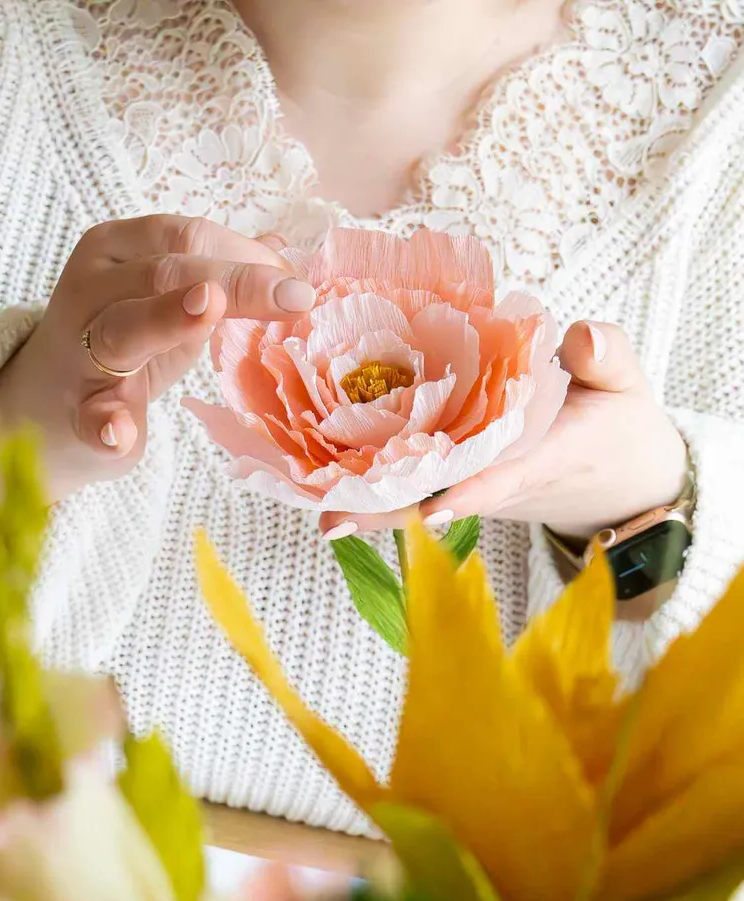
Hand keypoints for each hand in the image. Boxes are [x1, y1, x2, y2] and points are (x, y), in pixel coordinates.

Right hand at [0, 217, 314, 558]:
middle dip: (237, 281)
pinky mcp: (76, 412)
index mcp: (115, 248)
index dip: (246, 253)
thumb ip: (216, 277)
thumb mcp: (167, 301)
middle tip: (297, 296)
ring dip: (167, 317)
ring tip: (207, 310)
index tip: (296, 282)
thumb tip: (284, 253)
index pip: (186, 236)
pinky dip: (105, 425)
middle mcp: (92, 287)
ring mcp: (80, 351)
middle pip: (167, 272)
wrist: (41, 412)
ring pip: (126, 327)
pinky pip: (90, 416)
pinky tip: (118, 433)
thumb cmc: (120, 347)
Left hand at [318, 322, 687, 541]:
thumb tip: (581, 336)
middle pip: (438, 503)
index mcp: (547, 457)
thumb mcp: (627, 383)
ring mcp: (480, 494)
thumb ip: (609, 355)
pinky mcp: (465, 490)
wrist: (622, 485)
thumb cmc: (620, 426)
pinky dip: (378, 492)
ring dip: (371, 508)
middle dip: (387, 512)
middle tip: (332, 520)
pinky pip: (419, 496)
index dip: (467, 490)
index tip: (432, 506)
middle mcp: (504, 486)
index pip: (502, 476)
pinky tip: (327, 486)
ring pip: (420, 506)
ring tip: (316, 511)